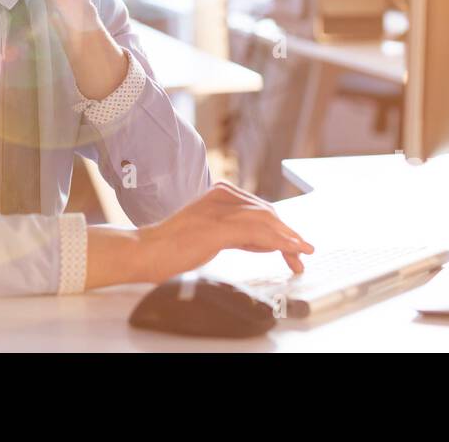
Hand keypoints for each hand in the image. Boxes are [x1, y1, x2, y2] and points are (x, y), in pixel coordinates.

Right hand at [135, 182, 314, 281]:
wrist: (147, 251)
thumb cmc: (173, 247)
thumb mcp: (210, 232)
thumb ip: (235, 232)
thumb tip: (263, 241)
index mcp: (220, 193)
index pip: (259, 208)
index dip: (280, 227)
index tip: (293, 245)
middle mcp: (222, 195)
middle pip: (266, 212)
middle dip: (287, 235)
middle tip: (301, 255)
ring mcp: (220, 209)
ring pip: (266, 220)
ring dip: (288, 239)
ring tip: (301, 255)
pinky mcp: (219, 226)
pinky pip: (258, 232)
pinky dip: (279, 241)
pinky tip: (290, 250)